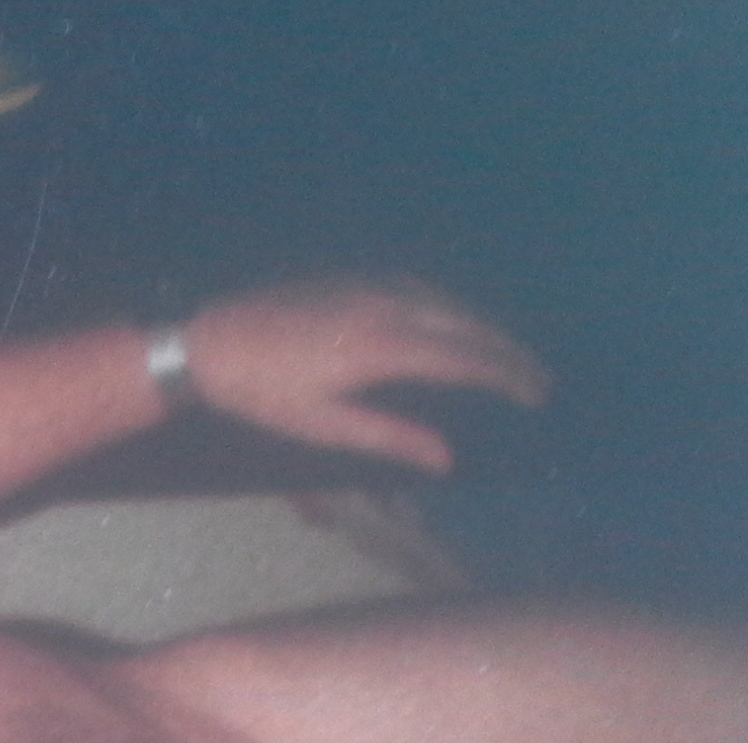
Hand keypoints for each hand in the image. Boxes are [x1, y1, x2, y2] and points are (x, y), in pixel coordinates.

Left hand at [183, 278, 549, 472]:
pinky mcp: (353, 278)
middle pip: (466, 324)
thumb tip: (446, 459)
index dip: (505, 377)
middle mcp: (385, 306)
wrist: (211, 341)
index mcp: (381, 346)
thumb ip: (389, 438)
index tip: (535, 395)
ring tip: (506, 356)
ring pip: (445, 302)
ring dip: (481, 327)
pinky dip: (448, 308)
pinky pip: (418, 289)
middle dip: (506, 351)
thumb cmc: (261, 393)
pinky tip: (453, 324)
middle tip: (537, 379)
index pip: (464, 359)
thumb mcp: (323, 427)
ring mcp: (369, 286)